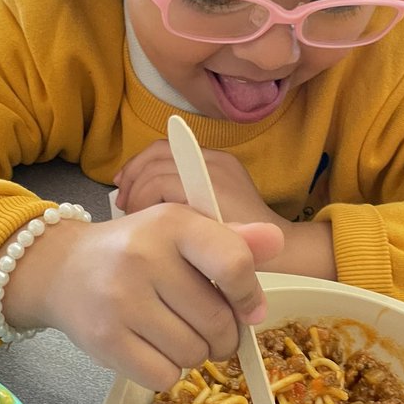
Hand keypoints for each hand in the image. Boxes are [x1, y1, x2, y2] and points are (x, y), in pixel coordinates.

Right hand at [0, 205, 284, 389]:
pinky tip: (152, 348)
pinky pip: (164, 376)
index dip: (250, 296)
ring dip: (195, 353)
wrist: (61, 268)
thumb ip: (230, 239)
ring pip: (194, 354)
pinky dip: (166, 371)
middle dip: (223, 334)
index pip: (233, 264)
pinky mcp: (104, 340)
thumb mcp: (179, 230)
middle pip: (219, 322)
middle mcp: (144, 258)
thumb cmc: (134, 250)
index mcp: (172, 224)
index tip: (249, 308)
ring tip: (174, 333)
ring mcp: (121, 300)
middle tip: (207, 327)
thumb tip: (276, 240)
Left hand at [113, 138, 337, 283]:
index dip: (137, 165)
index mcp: (215, 161)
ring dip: (137, 194)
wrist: (281, 254)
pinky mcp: (208, 188)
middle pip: (155, 155)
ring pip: (154, 170)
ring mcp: (212, 171)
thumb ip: (184, 200)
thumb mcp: (210, 215)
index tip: (124, 188)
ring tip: (134, 217)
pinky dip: (145, 202)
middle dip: (132, 178)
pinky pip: (160, 185)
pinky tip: (148, 223)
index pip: (163, 149)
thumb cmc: (241, 244)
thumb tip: (139, 199)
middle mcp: (214, 159)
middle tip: (123, 203)